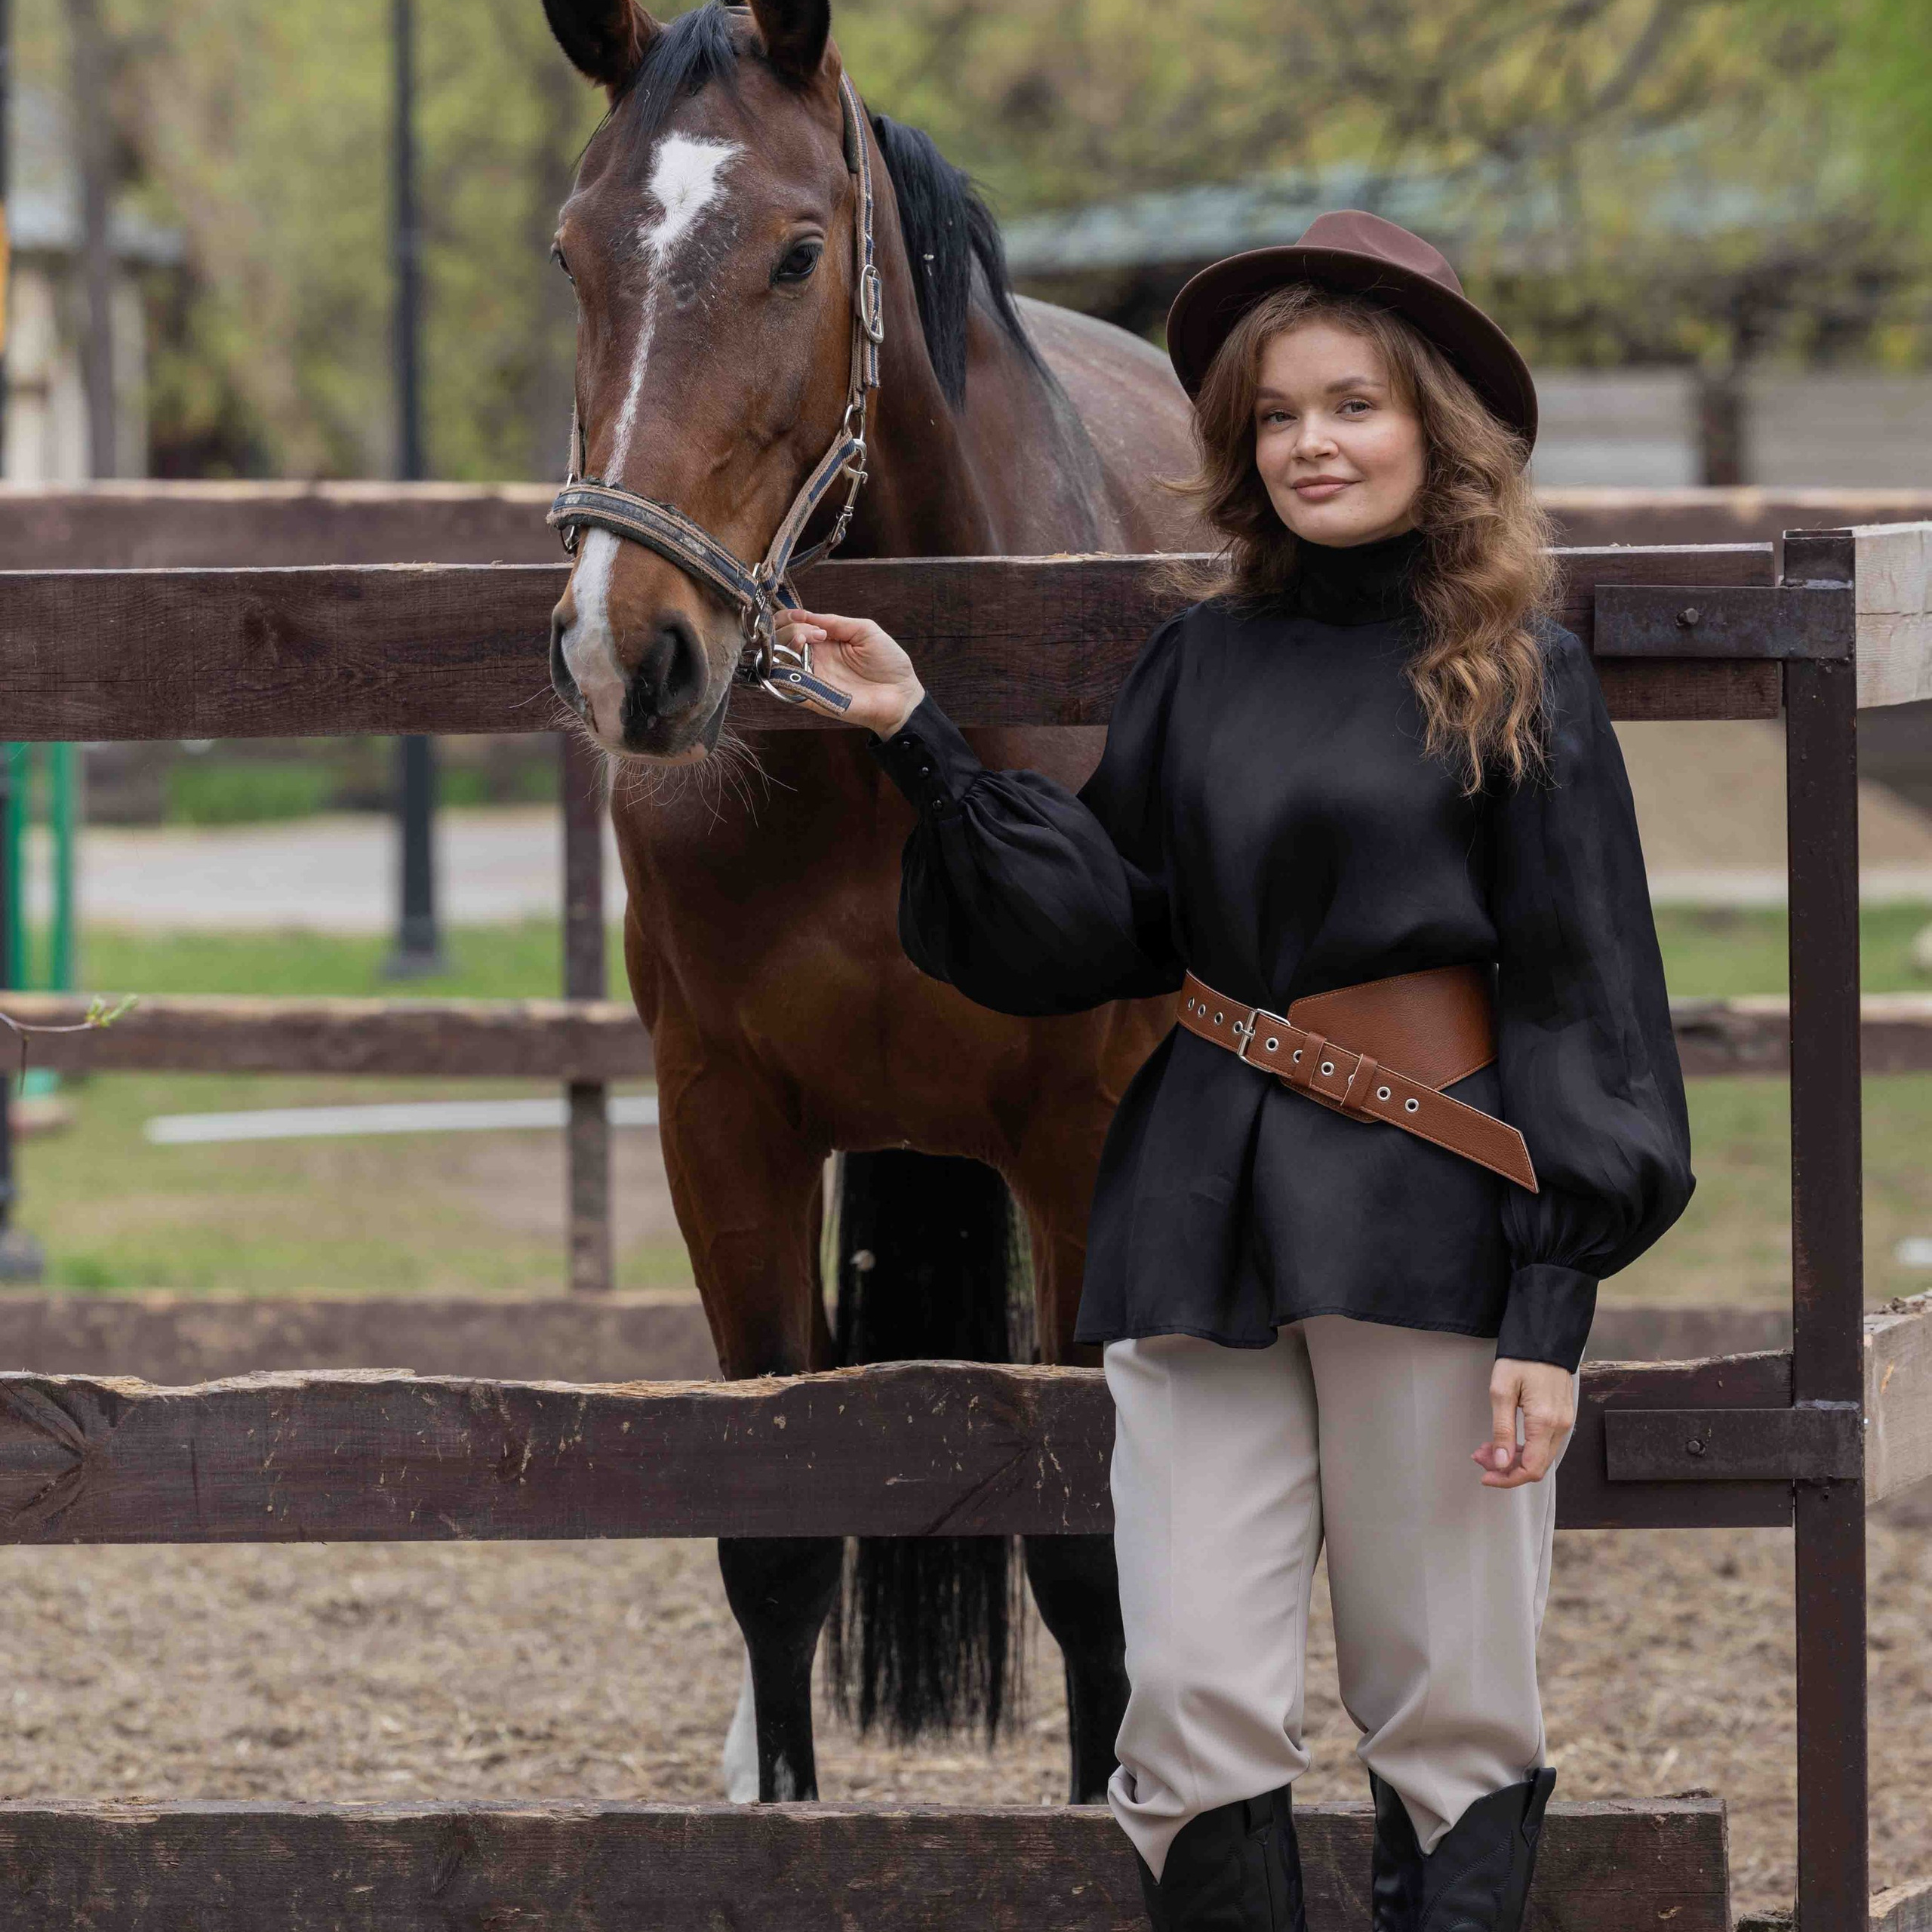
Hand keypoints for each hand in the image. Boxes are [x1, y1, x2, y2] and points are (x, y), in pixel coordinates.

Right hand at [772, 607, 926, 735]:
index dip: (789, 618)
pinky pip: (785, 687)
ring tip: (803, 641)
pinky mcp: (811, 697)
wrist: (900, 695)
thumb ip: (835, 622)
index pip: (794, 626)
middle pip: (782, 641)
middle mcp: (815, 658)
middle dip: (790, 629)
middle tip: (813, 633)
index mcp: (826, 641)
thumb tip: (805, 615)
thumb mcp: (865, 630)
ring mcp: (812, 677)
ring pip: (779, 661)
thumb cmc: (888, 663)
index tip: (798, 616)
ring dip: (784, 646)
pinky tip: (795, 661)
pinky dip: (780, 673)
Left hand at [1474, 1358, 1575, 1487]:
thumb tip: (1500, 1463)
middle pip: (1537, 1467)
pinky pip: (1545, 1444)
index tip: (1486, 1475)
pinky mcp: (1563, 1417)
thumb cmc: (1521, 1360)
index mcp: (1545, 1422)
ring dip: (1514, 1458)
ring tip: (1488, 1447)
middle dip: (1506, 1469)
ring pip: (1541, 1457)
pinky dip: (1525, 1447)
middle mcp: (1560, 1426)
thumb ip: (1501, 1430)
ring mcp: (1564, 1422)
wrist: (1544, 1338)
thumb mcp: (1501, 1392)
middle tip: (1481, 1456)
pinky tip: (1506, 1438)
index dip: (1507, 1479)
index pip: (1531, 1468)